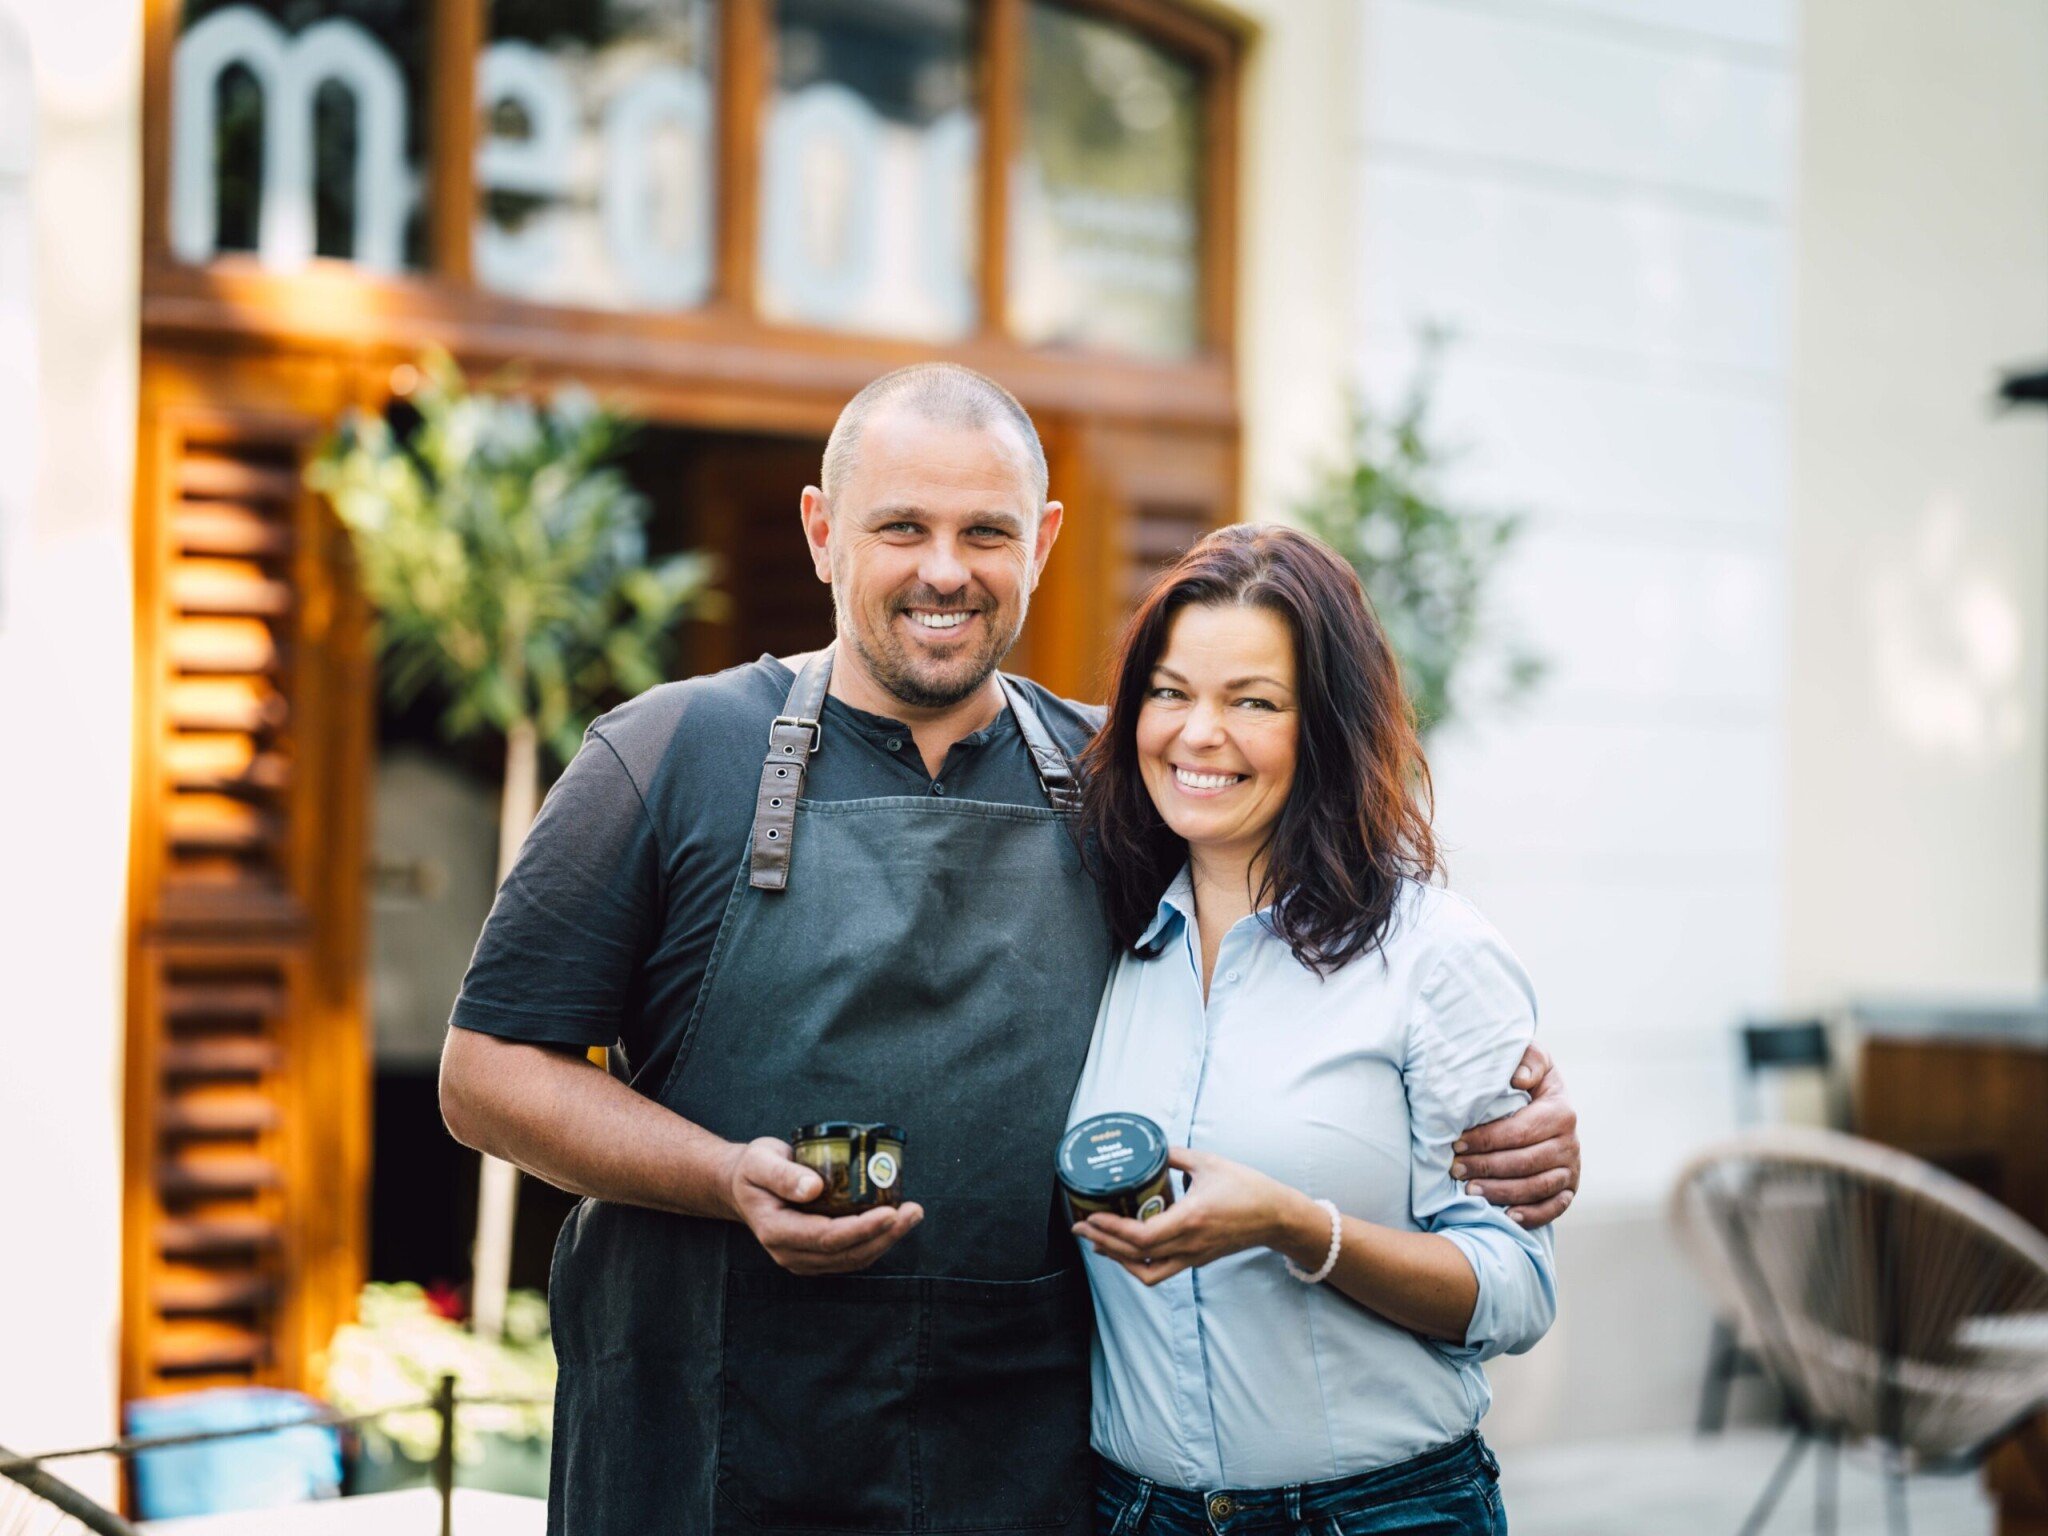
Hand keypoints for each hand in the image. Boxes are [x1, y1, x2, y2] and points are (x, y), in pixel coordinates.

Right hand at [725, 1137, 923, 1274]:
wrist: (742, 1186)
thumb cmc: (753, 1168)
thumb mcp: (760, 1160)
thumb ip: (783, 1174)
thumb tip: (814, 1188)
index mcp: (775, 1230)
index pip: (825, 1237)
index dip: (861, 1228)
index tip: (890, 1212)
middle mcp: (789, 1252)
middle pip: (846, 1253)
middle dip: (885, 1235)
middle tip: (913, 1211)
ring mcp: (803, 1258)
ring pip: (853, 1259)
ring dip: (886, 1240)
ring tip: (912, 1215)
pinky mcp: (816, 1255)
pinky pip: (851, 1255)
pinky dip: (876, 1241)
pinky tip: (895, 1222)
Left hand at [1072, 1147, 1294, 1286]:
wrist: (1277, 1216)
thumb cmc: (1247, 1187)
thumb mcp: (1208, 1162)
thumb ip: (1175, 1155)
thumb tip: (1150, 1148)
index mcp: (1190, 1219)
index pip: (1141, 1235)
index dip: (1110, 1229)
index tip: (1090, 1216)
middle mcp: (1189, 1244)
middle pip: (1135, 1256)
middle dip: (1102, 1243)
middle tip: (1080, 1227)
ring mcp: (1193, 1256)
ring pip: (1146, 1272)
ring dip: (1118, 1259)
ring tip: (1098, 1242)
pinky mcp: (1197, 1260)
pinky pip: (1160, 1270)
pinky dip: (1137, 1263)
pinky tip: (1126, 1248)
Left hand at [1453, 1042, 1580, 1228]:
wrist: (1548, 1101)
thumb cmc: (1529, 1079)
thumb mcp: (1532, 1059)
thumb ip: (1529, 1060)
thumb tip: (1519, 1079)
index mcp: (1560, 1112)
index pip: (1519, 1131)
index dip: (1485, 1139)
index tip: (1455, 1143)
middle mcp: (1570, 1143)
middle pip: (1525, 1162)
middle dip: (1486, 1167)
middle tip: (1454, 1169)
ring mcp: (1571, 1168)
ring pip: (1537, 1187)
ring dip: (1502, 1192)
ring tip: (1469, 1191)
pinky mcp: (1569, 1189)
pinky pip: (1554, 1208)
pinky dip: (1532, 1215)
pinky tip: (1507, 1215)